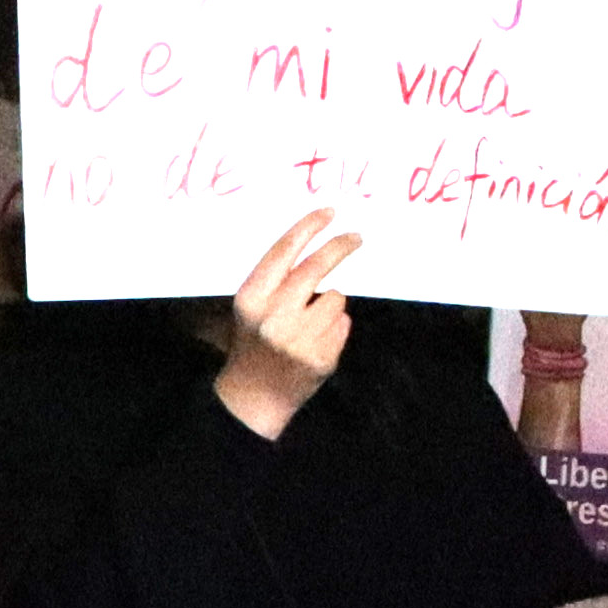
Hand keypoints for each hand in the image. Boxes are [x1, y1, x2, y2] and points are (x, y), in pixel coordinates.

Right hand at [215, 210, 359, 437]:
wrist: (254, 396)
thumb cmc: (253, 342)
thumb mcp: (251, 308)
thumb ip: (276, 280)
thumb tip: (315, 241)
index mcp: (251, 298)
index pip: (283, 252)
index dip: (308, 228)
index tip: (329, 212)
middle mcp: (273, 317)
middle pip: (316, 268)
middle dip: (340, 247)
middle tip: (356, 237)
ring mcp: (299, 340)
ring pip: (335, 297)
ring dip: (330, 303)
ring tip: (311, 321)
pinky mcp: (321, 358)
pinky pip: (343, 324)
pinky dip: (335, 328)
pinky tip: (316, 341)